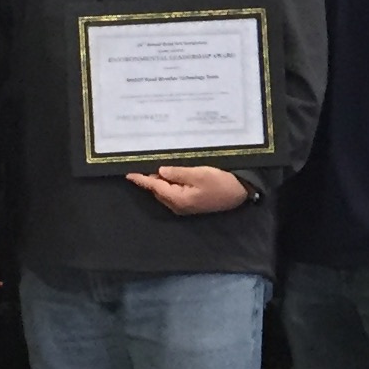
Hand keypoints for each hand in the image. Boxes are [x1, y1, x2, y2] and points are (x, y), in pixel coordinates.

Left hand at [128, 164, 250, 216]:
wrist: (240, 193)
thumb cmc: (220, 182)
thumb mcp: (199, 174)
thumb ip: (177, 173)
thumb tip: (159, 171)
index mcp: (178, 199)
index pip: (154, 187)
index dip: (141, 180)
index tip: (128, 174)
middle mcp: (178, 205)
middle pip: (158, 191)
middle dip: (151, 178)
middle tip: (145, 162)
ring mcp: (184, 206)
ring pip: (165, 192)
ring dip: (161, 180)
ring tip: (157, 164)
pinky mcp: (190, 203)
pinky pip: (173, 193)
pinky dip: (170, 183)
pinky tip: (171, 173)